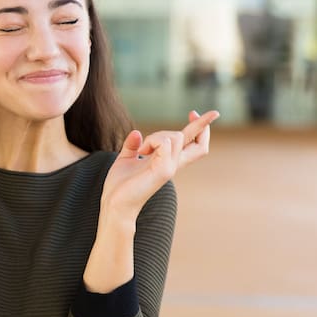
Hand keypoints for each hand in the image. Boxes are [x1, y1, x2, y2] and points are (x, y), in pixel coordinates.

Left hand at [101, 110, 219, 218]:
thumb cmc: (120, 185)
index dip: (198, 128)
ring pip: (177, 136)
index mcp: (167, 162)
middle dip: (202, 125)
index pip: (191, 144)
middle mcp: (173, 165)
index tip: (194, 113)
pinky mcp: (163, 171)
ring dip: (158, 134)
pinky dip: (153, 140)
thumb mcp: (126, 159)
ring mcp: (170, 168)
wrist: (115, 204)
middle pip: (199, 145)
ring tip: (142, 148)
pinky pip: (166, 144)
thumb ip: (132, 146)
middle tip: (194, 112)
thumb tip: (137, 132)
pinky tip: (142, 151)